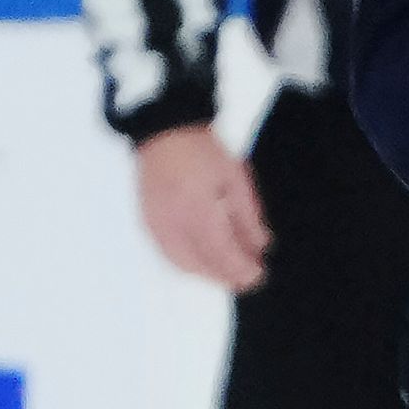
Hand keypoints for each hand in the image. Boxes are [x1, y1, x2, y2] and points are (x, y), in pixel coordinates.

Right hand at [134, 126, 269, 291]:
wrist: (164, 130)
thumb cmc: (202, 150)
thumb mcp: (235, 179)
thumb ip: (248, 216)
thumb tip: (261, 247)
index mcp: (196, 204)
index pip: (220, 250)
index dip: (240, 268)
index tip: (258, 275)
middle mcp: (172, 217)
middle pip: (201, 262)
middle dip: (225, 275)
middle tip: (247, 279)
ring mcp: (155, 220)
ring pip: (181, 262)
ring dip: (206, 273)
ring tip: (228, 274)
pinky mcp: (147, 220)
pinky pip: (166, 252)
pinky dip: (186, 263)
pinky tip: (204, 265)